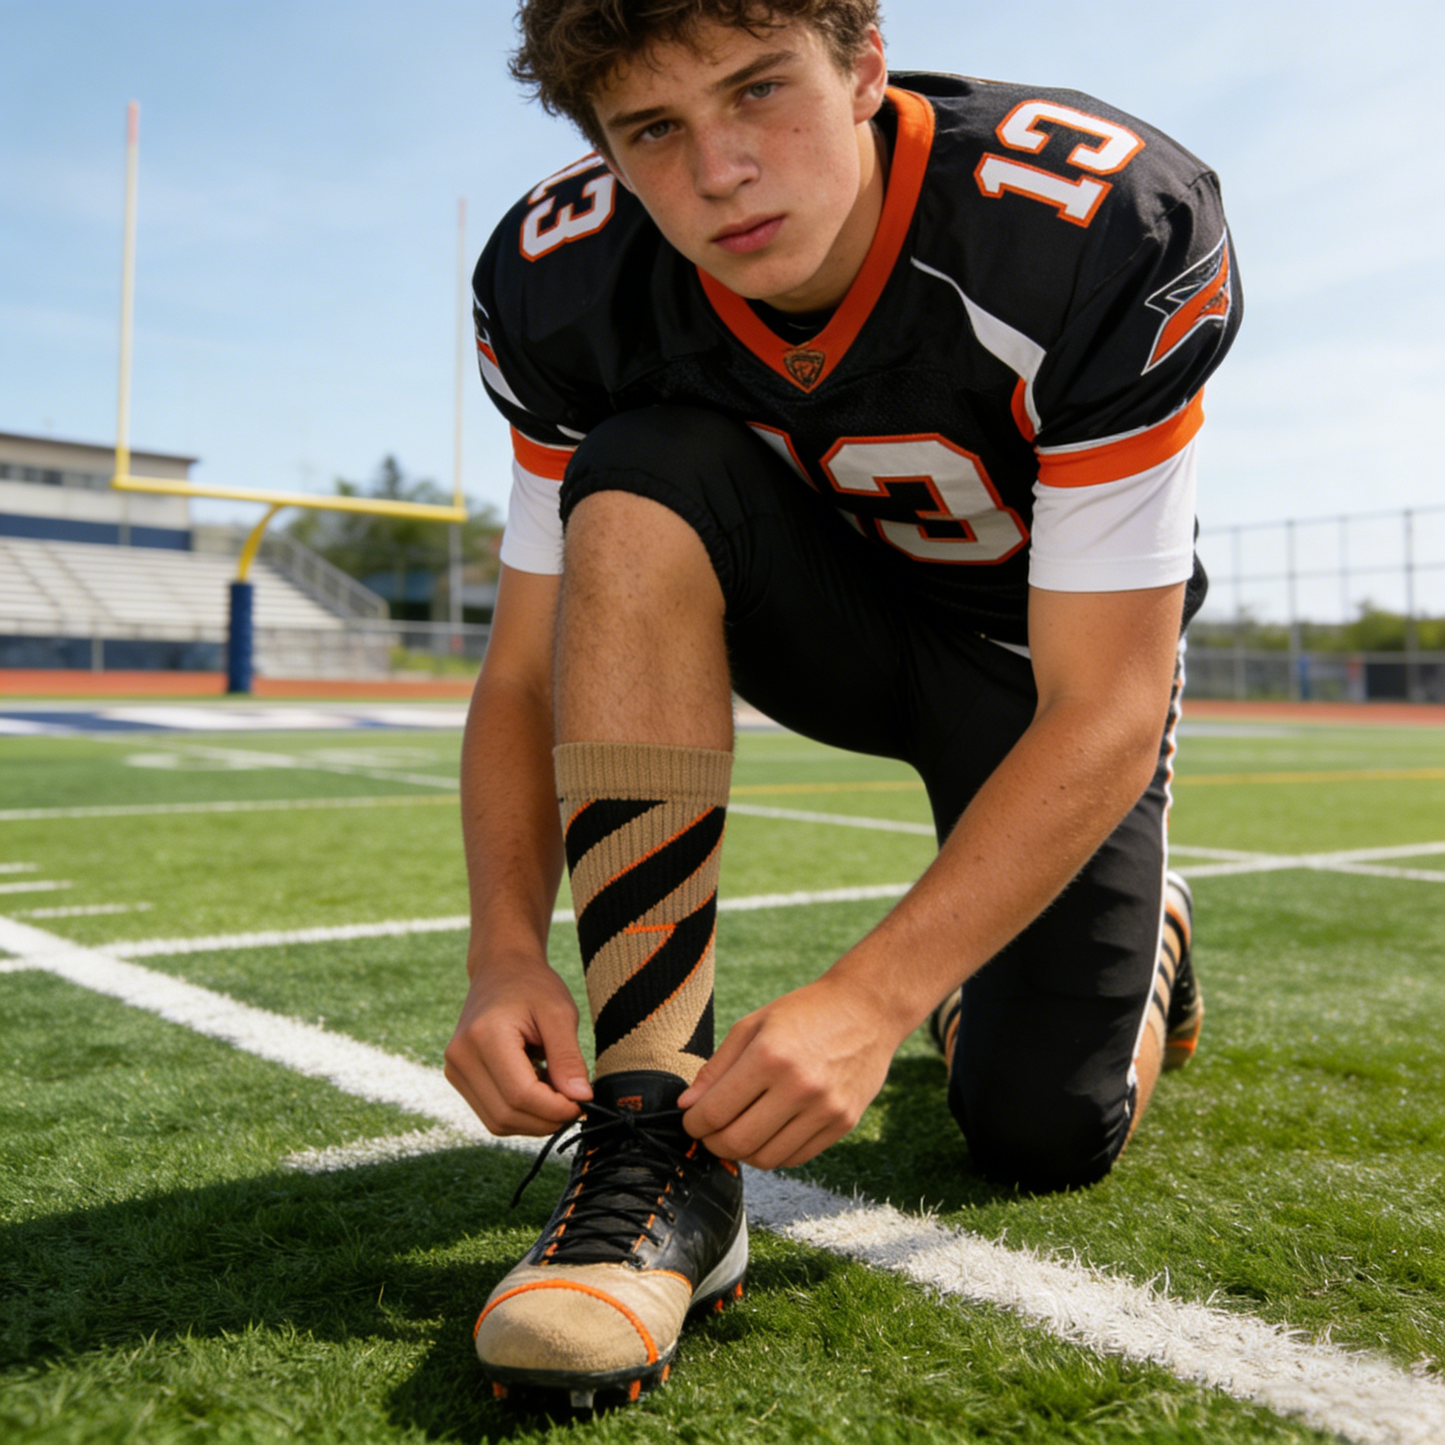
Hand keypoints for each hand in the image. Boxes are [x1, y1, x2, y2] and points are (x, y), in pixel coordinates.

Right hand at [444, 955, 591, 1134]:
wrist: (501, 969)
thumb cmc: (533, 986)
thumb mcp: (559, 1013)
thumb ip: (568, 1058)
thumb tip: (581, 1098)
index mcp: (484, 1036)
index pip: (520, 1094)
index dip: (555, 1109)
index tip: (582, 1102)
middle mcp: (461, 1056)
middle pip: (506, 1115)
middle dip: (546, 1119)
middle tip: (574, 1102)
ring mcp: (454, 1069)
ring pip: (497, 1122)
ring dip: (533, 1119)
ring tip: (555, 1091)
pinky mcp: (457, 1077)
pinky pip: (491, 1113)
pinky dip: (519, 1112)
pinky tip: (537, 1089)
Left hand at [676, 974, 901, 1168]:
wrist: (867, 1010)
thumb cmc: (804, 1013)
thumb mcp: (753, 1025)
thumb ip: (716, 1067)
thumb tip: (687, 1106)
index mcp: (769, 1056)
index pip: (715, 1111)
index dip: (694, 1123)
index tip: (691, 1120)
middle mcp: (799, 1086)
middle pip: (737, 1142)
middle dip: (712, 1143)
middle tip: (709, 1133)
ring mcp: (825, 1109)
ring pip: (766, 1158)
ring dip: (742, 1153)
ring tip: (738, 1133)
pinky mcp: (843, 1123)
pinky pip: (796, 1158)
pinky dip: (773, 1153)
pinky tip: (767, 1133)